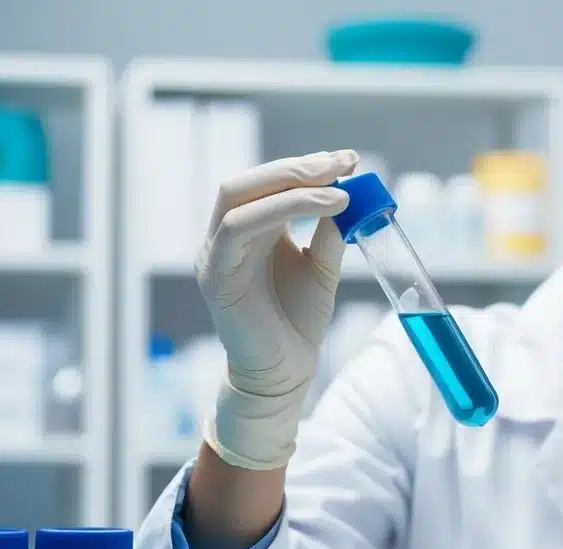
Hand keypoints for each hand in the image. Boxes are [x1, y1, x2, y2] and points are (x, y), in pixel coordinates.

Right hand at [197, 149, 358, 469]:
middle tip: (343, 163)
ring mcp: (214, 255)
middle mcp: (224, 237)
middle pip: (247, 181)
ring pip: (239, 198)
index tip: (348, 160)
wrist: (286, 374)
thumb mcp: (322, 266)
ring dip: (293, 186)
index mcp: (248, 230)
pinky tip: (325, 209)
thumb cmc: (298, 321)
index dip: (305, 167)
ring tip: (340, 189)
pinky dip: (282, 211)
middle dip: (297, 168)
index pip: (266, 183)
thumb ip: (329, 230)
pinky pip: (238, 229)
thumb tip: (349, 188)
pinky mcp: (216, 277)